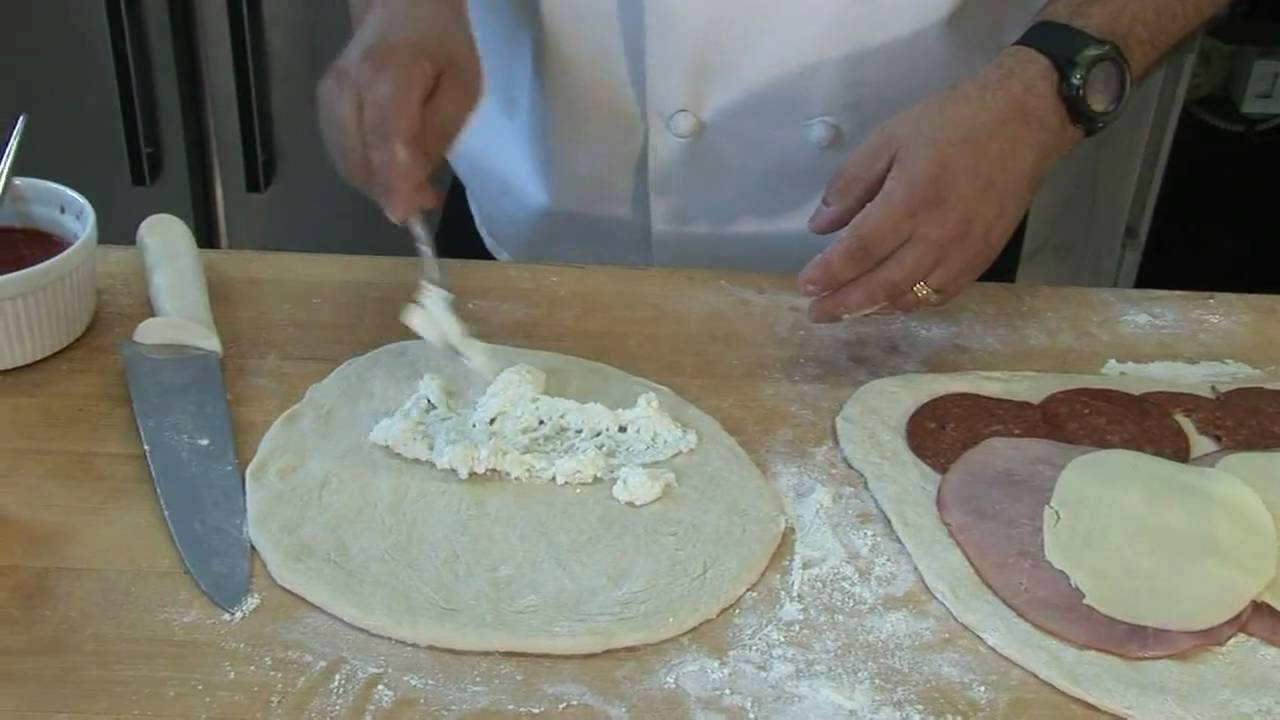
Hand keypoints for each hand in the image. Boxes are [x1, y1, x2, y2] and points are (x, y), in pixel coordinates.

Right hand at [318, 0, 480, 222]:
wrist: (401, 9)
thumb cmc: (441, 46)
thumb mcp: (461, 88)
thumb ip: (438, 135)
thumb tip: (415, 184)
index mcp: (387, 75)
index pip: (385, 139)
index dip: (393, 181)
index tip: (403, 216)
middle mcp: (347, 87)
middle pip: (359, 158)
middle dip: (390, 191)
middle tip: (425, 201)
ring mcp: (329, 95)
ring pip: (346, 162)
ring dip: (378, 185)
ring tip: (413, 189)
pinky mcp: (323, 104)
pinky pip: (340, 153)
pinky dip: (365, 171)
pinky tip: (390, 173)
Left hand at [799, 48, 1080, 321]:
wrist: (1022, 121)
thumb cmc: (951, 123)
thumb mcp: (889, 138)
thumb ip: (850, 184)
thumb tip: (819, 226)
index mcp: (910, 201)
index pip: (858, 251)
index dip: (828, 273)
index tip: (805, 285)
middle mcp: (937, 236)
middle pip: (881, 285)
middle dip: (843, 304)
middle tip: (816, 313)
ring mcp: (963, 252)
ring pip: (910, 297)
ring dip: (873, 309)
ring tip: (846, 311)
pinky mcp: (983, 259)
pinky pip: (940, 295)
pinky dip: (910, 303)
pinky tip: (890, 301)